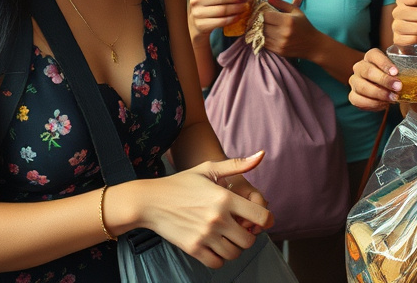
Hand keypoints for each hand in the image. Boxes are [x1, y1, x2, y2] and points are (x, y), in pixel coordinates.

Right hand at [140, 152, 274, 268]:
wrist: (150, 201)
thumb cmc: (181, 183)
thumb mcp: (209, 168)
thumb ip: (237, 165)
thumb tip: (262, 155)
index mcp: (225, 198)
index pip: (261, 216)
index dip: (266, 220)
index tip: (262, 221)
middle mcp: (217, 218)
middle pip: (249, 240)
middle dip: (249, 236)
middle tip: (241, 230)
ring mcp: (205, 235)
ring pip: (234, 253)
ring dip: (235, 248)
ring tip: (228, 238)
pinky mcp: (193, 248)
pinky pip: (217, 262)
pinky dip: (220, 258)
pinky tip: (216, 247)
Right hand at [189, 0, 250, 38]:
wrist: (196, 23)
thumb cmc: (206, 4)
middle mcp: (195, 0)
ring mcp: (197, 13)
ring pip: (223, 9)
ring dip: (237, 8)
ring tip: (244, 6)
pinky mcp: (202, 25)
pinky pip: (222, 21)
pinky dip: (233, 18)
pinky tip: (238, 16)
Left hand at [259, 0, 320, 59]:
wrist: (312, 45)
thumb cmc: (304, 25)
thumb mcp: (295, 11)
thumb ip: (280, 2)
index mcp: (287, 20)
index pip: (265, 15)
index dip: (261, 13)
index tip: (261, 12)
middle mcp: (283, 32)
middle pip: (261, 25)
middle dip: (258, 21)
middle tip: (260, 19)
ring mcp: (280, 43)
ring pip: (260, 35)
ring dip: (259, 30)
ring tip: (262, 26)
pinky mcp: (278, 51)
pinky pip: (264, 43)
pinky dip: (262, 38)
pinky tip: (266, 35)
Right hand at [348, 48, 399, 111]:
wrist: (387, 90)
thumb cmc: (394, 78)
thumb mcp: (400, 71)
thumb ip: (406, 69)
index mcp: (371, 57)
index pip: (374, 55)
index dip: (384, 63)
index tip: (396, 72)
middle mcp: (360, 67)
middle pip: (368, 71)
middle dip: (384, 80)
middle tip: (398, 87)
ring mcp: (354, 81)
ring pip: (362, 87)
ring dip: (379, 94)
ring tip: (393, 98)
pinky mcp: (353, 95)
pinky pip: (358, 100)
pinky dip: (372, 104)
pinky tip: (383, 104)